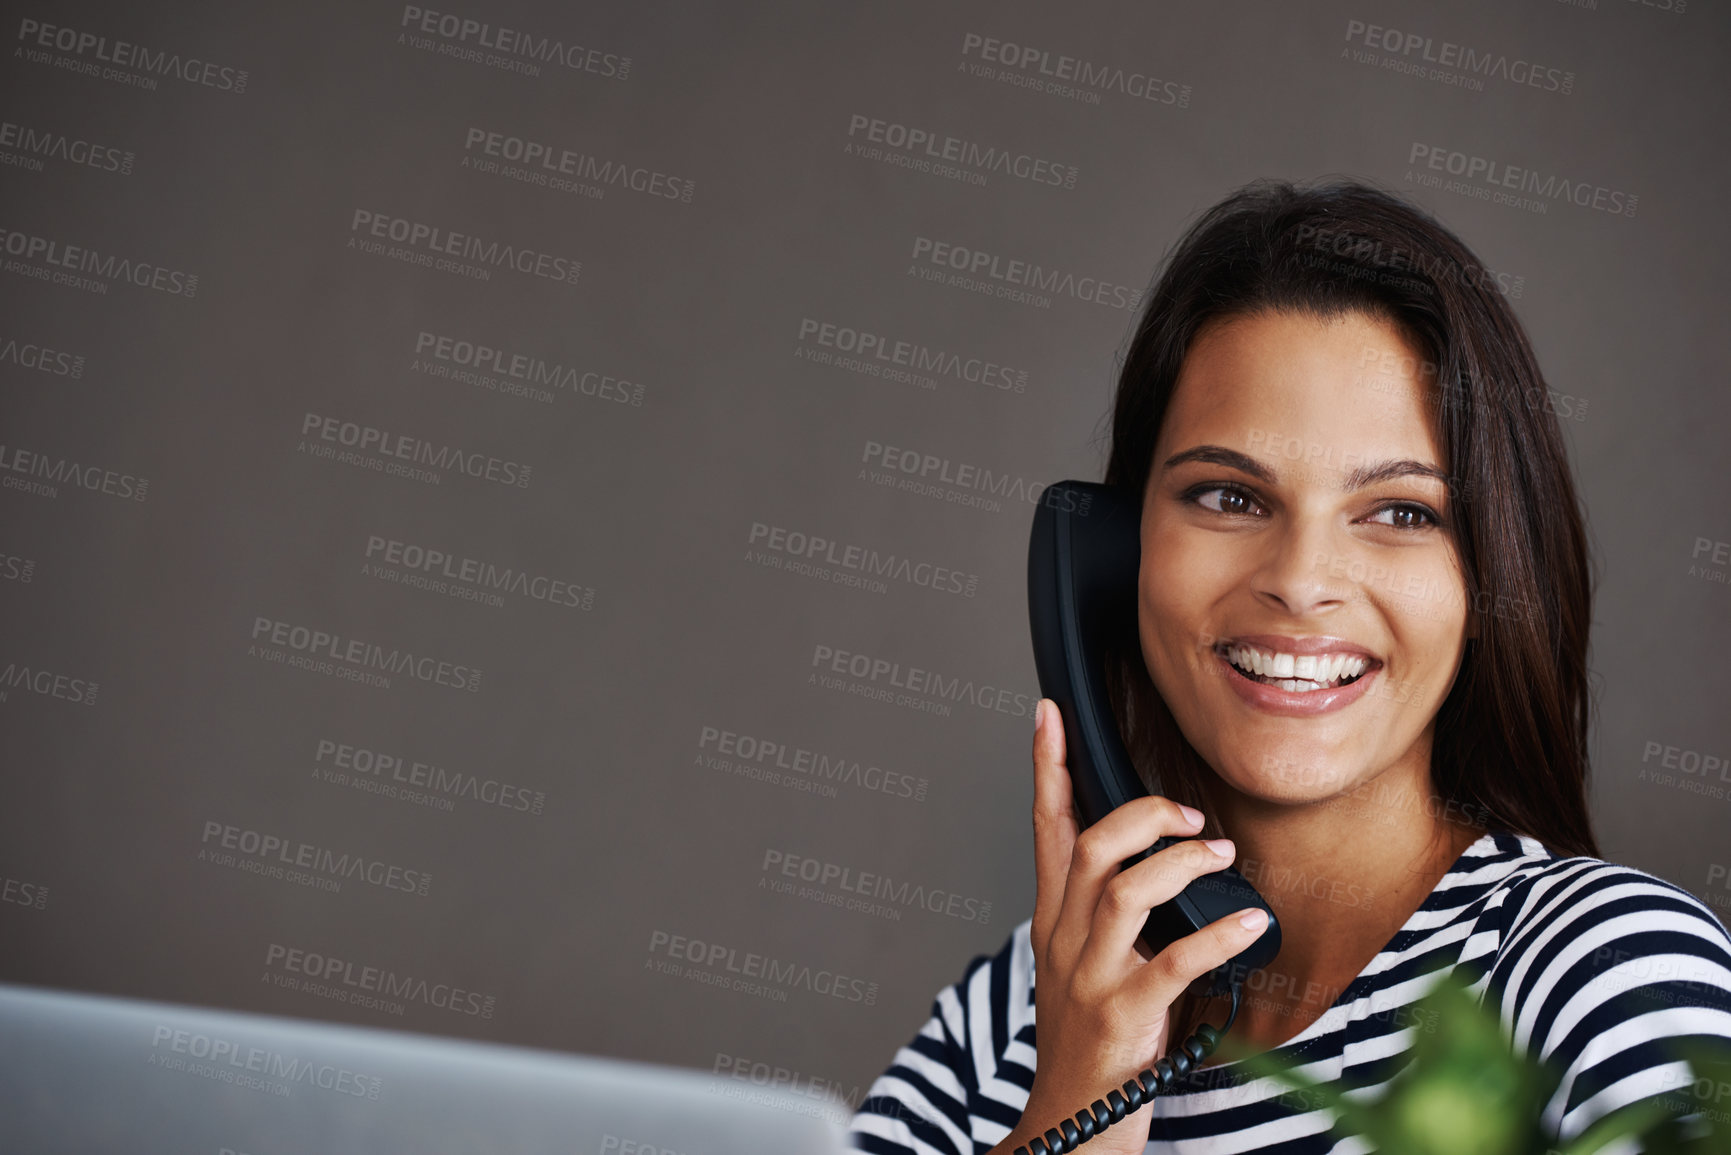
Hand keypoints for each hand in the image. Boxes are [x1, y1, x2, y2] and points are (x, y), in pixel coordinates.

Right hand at [994, 699, 1269, 1154]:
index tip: (1051, 713)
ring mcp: (1089, 978)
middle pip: (1089, 847)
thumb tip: (1161, 862)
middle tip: (1189, 816)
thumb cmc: (1090, 1044)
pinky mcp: (1122, 1017)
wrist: (1068, 1126)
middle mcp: (1063, 941)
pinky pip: (1171, 963)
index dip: (1048, 768)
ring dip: (1177, 863)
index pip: (1046, 829)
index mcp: (1054, 922)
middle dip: (1141, 815)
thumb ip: (1108, 915)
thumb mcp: (1083, 966)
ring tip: (1219, 856)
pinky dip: (1215, 937)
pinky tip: (1249, 924)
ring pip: (1122, 892)